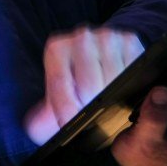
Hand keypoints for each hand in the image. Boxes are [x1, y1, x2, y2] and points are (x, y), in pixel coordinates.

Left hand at [24, 25, 144, 144]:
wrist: (101, 55)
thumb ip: (41, 117)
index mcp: (57, 49)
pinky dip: (130, 85)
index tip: (70, 124)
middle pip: (89, 86)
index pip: (60, 83)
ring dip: (113, 98)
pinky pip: (132, 71)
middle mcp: (81, 38)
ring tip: (108, 103)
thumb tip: (34, 128)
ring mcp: (107, 37)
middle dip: (91, 107)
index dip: (66, 109)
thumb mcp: (57, 96)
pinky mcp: (129, 40)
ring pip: (113, 80)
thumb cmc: (75, 81)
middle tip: (92, 116)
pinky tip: (123, 88)